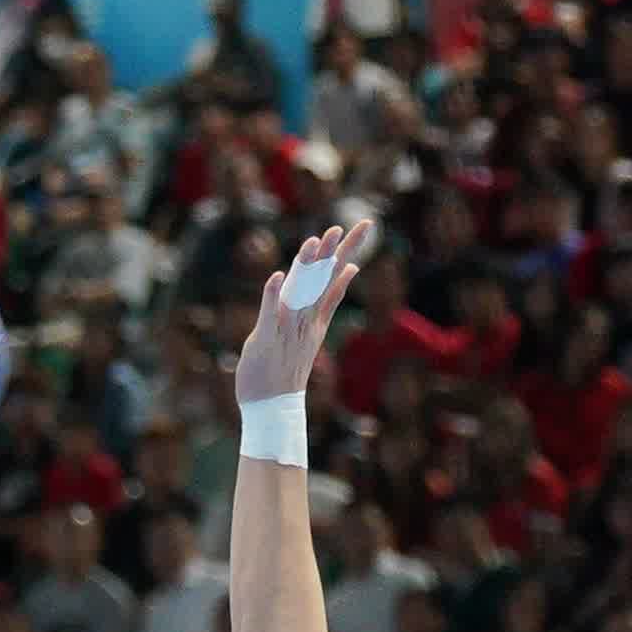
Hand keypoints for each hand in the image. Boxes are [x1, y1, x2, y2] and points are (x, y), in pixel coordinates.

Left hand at [233, 214, 378, 406]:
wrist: (274, 406)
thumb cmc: (288, 367)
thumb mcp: (313, 329)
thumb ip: (330, 299)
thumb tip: (349, 270)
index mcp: (316, 316)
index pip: (335, 276)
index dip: (349, 250)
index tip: (365, 225)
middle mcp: (306, 319)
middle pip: (323, 279)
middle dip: (334, 251)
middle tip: (346, 226)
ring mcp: (287, 328)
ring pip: (300, 292)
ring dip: (307, 268)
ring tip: (315, 241)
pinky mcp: (266, 338)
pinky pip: (270, 313)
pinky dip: (273, 294)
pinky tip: (276, 275)